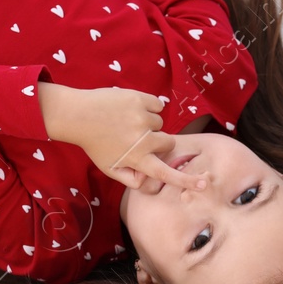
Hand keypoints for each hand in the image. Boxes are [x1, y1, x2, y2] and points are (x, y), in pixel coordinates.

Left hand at [41, 84, 206, 192]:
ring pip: (160, 122)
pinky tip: (130, 109)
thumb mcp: (109, 168)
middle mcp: (142, 140)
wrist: (78, 115)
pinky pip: (157, 105)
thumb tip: (147, 181)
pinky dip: (148, 106)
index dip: (186, 180)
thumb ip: (130, 179)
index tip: (204, 184)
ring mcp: (142, 118)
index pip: (165, 173)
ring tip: (128, 122)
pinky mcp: (140, 99)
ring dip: (149, 123)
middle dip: (158, 141)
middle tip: (137, 138)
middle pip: (168, 142)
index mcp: (136, 159)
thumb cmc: (95, 144)